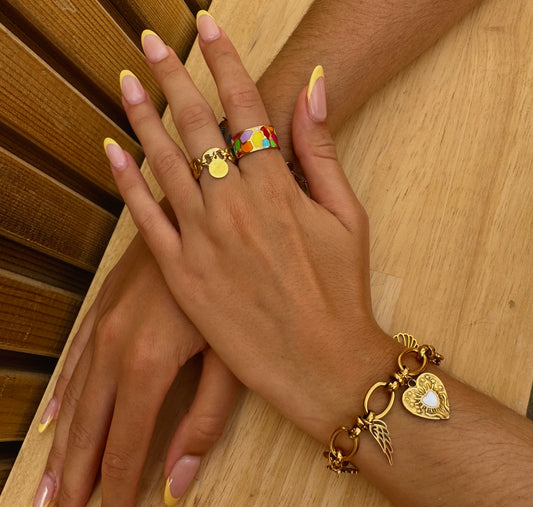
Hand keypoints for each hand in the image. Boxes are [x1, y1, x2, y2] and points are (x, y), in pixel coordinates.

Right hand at [33, 231, 239, 506]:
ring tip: (45, 492)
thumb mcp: (230, 355)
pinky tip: (53, 421)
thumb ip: (204, 421)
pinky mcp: (104, 307)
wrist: (202, 210)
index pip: (125, 450)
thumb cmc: (232, 283)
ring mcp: (104, 326)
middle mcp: (114, 350)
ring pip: (75, 400)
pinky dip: (62, 397)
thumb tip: (176, 484)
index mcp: (148, 366)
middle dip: (75, 483)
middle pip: (90, 432)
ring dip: (61, 449)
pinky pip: (74, 360)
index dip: (114, 498)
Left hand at [108, 13, 398, 446]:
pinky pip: (146, 218)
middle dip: (172, 75)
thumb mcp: (348, 217)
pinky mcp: (182, 274)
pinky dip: (126, 181)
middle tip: (151, 42)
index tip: (208, 26)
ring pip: (163, 162)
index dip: (225, 60)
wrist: (323, 364)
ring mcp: (202, 239)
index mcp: (277, 186)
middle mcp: (234, 204)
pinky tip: (111, 149)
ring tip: (126, 81)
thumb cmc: (343, 292)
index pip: (244, 105)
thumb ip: (322, 152)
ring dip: (141, 116)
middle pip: (195, 124)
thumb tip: (312, 88)